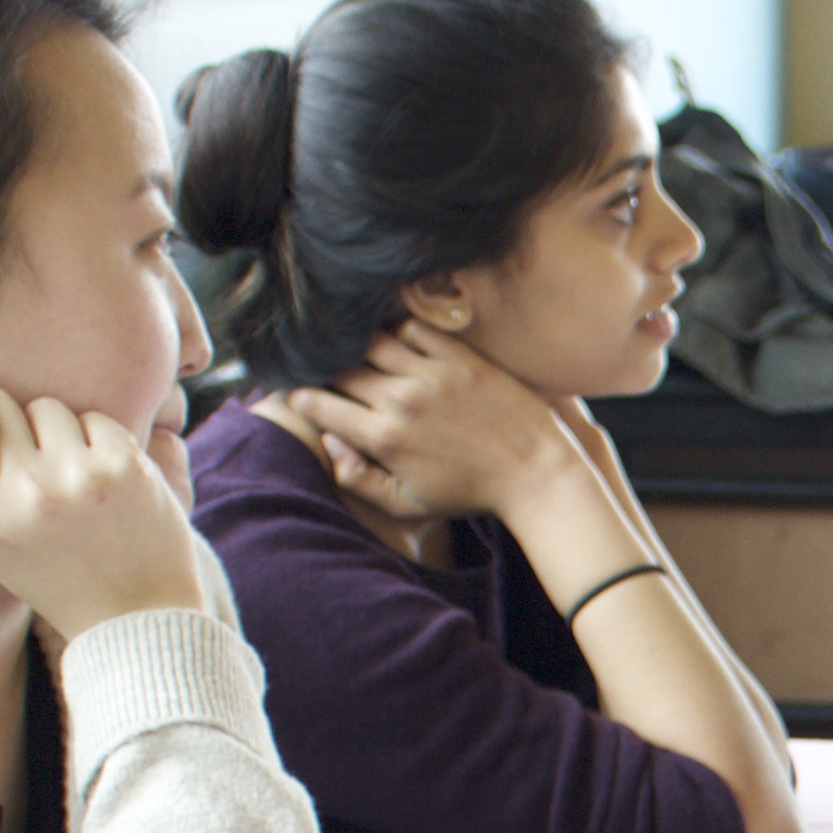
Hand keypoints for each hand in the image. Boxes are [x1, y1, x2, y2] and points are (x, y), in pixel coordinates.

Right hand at [0, 350, 206, 638]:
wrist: (134, 614)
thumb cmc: (51, 573)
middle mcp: (30, 494)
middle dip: (6, 418)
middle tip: (28, 461)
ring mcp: (81, 478)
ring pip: (47, 407)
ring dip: (54, 431)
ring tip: (70, 481)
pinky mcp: (126, 466)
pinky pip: (95, 418)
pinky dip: (96, 440)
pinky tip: (104, 482)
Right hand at [271, 324, 602, 536]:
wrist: (534, 472)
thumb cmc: (468, 492)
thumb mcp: (407, 504)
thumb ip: (357, 478)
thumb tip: (328, 442)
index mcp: (384, 438)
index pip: (319, 405)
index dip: (301, 398)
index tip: (298, 394)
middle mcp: (401, 401)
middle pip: (341, 369)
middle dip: (323, 369)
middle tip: (321, 367)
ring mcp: (432, 375)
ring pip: (371, 342)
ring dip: (356, 345)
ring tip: (353, 349)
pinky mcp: (460, 357)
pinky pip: (412, 328)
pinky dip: (395, 328)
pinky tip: (392, 337)